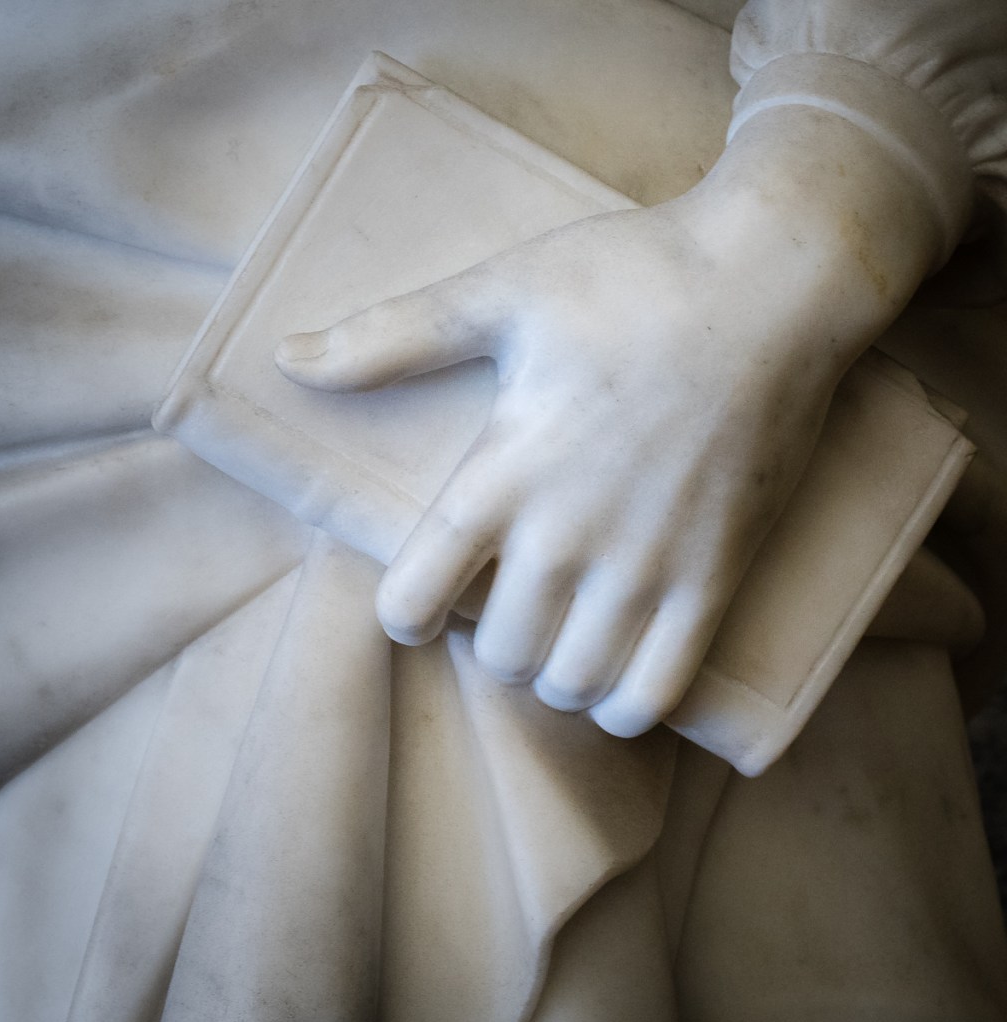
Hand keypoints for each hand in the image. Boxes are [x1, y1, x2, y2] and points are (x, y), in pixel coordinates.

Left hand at [276, 108, 939, 736]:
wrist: (772, 284)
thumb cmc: (633, 279)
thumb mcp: (500, 292)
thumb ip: (391, 338)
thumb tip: (285, 358)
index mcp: (505, 471)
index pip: (416, 595)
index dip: (403, 615)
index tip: (416, 601)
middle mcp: (569, 533)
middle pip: (499, 652)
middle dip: (486, 640)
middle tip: (503, 605)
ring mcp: (649, 562)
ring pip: (572, 680)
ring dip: (551, 674)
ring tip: (558, 637)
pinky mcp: (718, 574)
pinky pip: (660, 689)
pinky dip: (626, 706)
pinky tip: (614, 681)